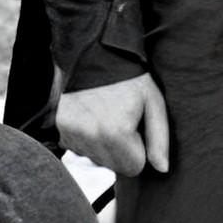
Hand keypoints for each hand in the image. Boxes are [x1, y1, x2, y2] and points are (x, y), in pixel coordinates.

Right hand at [55, 74, 172, 177]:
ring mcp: (73, 133)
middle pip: (113, 166)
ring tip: (105, 117)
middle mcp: (91, 137)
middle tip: (121, 121)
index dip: (139, 149)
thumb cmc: (129, 78)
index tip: (135, 128)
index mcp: (117, 133)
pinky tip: (91, 118)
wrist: (94, 53)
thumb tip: (162, 169)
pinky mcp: (61, 127)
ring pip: (95, 158)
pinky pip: (78, 148)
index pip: (133, 167)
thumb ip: (159, 139)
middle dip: (121, 150)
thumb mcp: (154, 103)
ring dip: (102, 145)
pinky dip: (86, 139)